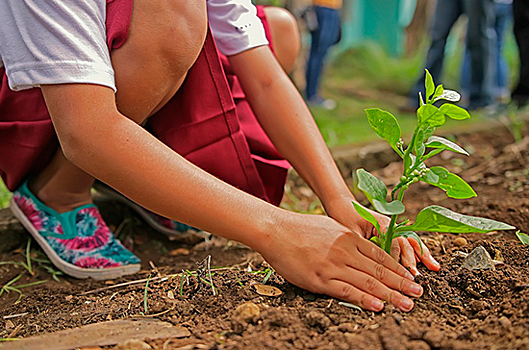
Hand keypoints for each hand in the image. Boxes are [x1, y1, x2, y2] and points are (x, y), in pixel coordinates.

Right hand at [258, 212, 423, 311]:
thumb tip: (362, 249)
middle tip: (419, 294)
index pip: (381, 256)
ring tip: (407, 304)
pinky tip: (379, 306)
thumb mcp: (330, 227)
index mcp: (349, 238)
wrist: (275, 230)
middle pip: (380, 271)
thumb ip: (348, 240)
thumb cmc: (301, 228)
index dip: (399, 269)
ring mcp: (333, 265)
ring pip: (368, 283)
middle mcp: (346, 251)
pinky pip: (346, 291)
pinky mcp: (320, 279)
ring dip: (391, 295)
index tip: (412, 278)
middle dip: (402, 284)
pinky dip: (364, 300)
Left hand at [321, 195, 439, 276]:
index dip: (399, 259)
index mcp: (381, 223)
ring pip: (411, 241)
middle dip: (414, 259)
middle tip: (417, 276)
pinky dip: (417, 252)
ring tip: (434, 267)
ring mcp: (393, 228)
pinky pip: (407, 242)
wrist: (342, 205)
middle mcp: (390, 225)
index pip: (394, 243)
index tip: (403, 274)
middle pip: (406, 242)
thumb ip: (363, 246)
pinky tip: (426, 262)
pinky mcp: (391, 232)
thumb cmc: (344, 217)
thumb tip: (372, 264)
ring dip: (422, 255)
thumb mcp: (351, 233)